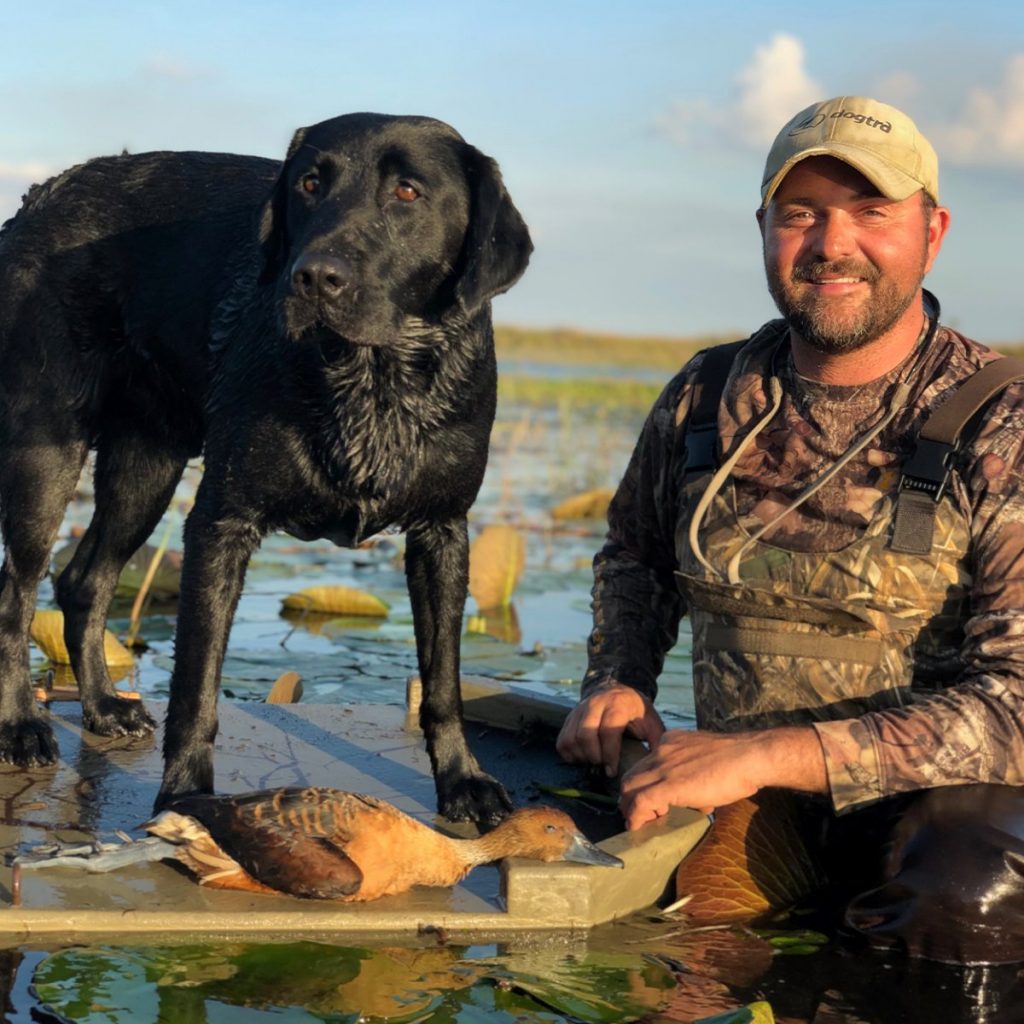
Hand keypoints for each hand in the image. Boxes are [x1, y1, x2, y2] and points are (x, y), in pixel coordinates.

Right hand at [556, 681, 664, 776]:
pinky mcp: (570, 716)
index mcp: (618, 704)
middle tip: (602, 768)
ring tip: (593, 763)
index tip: (611, 771)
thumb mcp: (651, 721)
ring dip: (580, 756)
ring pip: (571, 737)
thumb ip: (657, 740)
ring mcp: (580, 708)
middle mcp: (595, 703)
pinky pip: (562, 739)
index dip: (609, 755)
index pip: (608, 731)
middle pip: (585, 734)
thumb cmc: (637, 711)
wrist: (617, 691)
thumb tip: (661, 765)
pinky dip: (569, 753)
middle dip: (593, 757)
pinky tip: (582, 758)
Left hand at [618, 726, 826, 829]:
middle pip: (632, 774)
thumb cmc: (739, 761)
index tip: (649, 800)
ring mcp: (663, 766)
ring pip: (630, 787)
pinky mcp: (668, 784)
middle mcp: (662, 750)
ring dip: (629, 807)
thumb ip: (695, 776)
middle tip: (637, 814)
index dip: (643, 783)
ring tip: (638, 822)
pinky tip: (639, 826)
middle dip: (629, 796)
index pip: (646, 762)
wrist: (749, 757)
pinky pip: (640, 802)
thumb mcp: (708, 762)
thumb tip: (696, 801)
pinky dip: (635, 816)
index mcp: (672, 741)